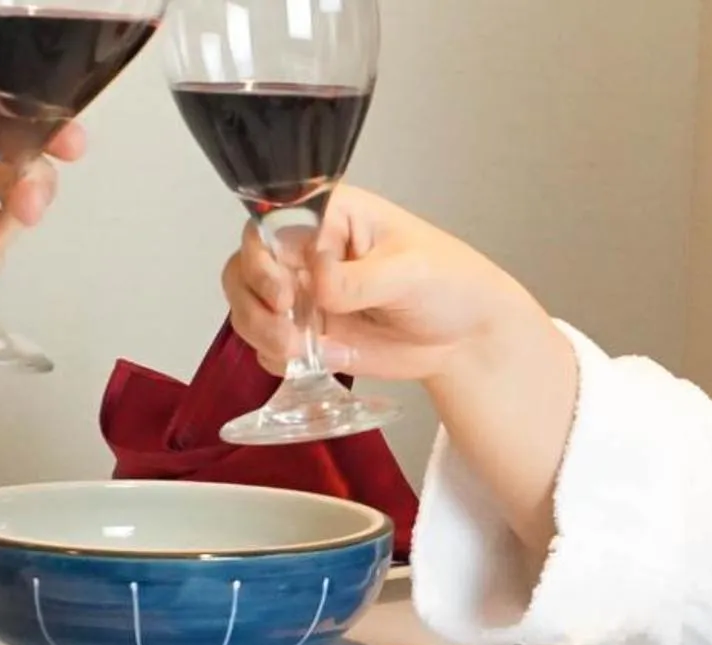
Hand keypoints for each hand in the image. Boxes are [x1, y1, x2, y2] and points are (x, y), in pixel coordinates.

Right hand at [221, 185, 544, 383]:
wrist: (467, 337)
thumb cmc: (449, 283)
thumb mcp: (411, 271)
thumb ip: (359, 278)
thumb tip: (318, 281)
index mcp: (329, 215)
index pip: (271, 224)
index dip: (261, 258)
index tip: (283, 291)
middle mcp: (307, 252)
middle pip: (245, 266)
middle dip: (253, 301)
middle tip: (285, 327)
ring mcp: (304, 295)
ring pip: (248, 307)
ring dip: (259, 331)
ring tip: (296, 349)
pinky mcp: (310, 335)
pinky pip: (270, 346)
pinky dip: (276, 357)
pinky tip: (306, 361)